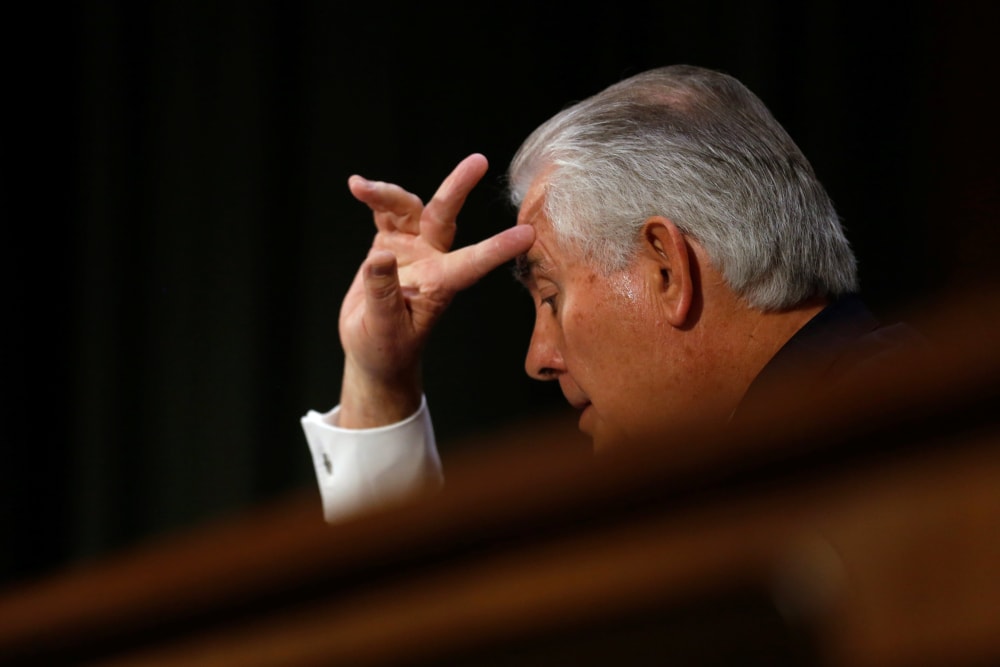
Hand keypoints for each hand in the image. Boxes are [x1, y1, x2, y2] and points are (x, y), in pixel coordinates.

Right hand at [337, 153, 535, 427]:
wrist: (374, 350)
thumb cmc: (385, 348)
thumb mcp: (382, 329)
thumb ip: (382, 294)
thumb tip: (378, 257)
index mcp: (440, 285)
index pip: (473, 264)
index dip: (498, 249)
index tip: (527, 234)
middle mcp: (432, 261)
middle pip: (445, 218)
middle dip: (458, 188)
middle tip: (479, 162)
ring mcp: (412, 249)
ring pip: (411, 209)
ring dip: (389, 194)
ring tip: (361, 187)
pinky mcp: (391, 244)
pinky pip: (386, 213)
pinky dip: (374, 198)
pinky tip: (357, 186)